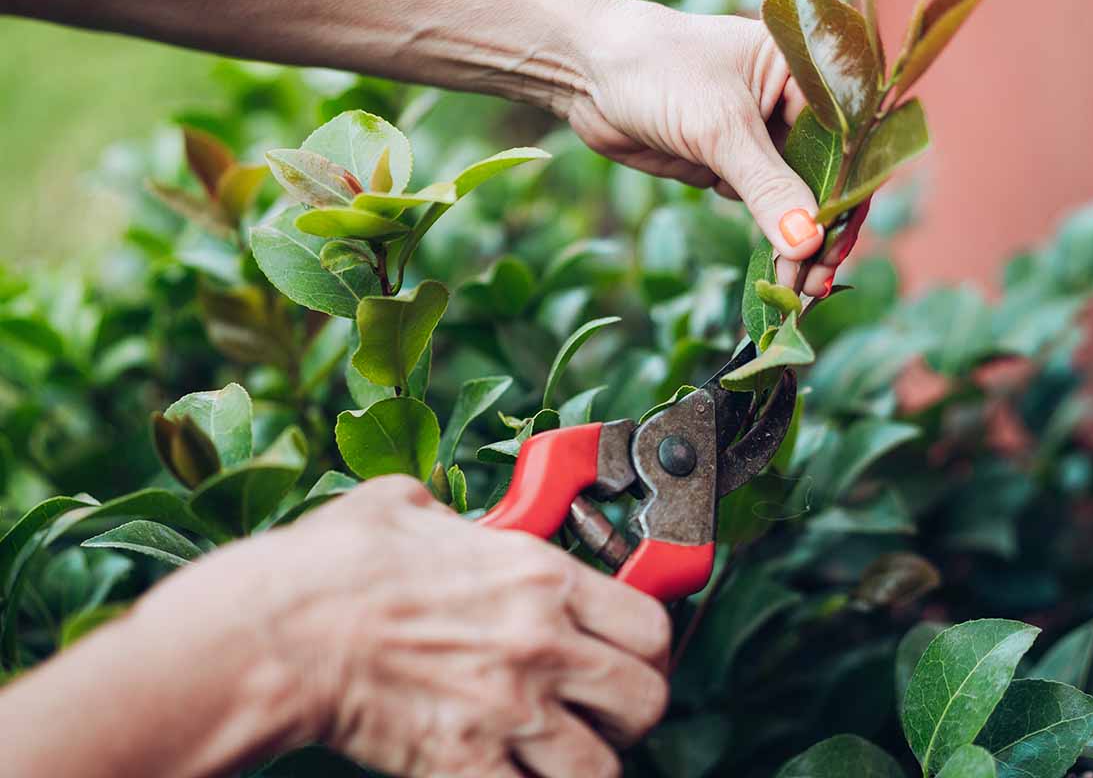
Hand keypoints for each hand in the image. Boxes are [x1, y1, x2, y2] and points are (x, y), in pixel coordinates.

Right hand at [146, 476, 671, 777]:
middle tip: (600, 708)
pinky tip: (508, 773)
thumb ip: (453, 518)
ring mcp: (509, 710)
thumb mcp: (405, 505)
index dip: (649, 646)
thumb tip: (452, 523)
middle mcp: (541, 645)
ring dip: (587, 762)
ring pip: (604, 767)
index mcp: (538, 578)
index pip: (650, 624)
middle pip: (647, 700)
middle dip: (630, 710)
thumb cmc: (334, 564)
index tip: (631, 653)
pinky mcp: (466, 763)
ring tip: (558, 751)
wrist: (278, 631)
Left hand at [570, 0, 830, 294]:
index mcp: (805, 73)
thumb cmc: (658, 72)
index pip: (846, 144)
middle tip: (815, 287)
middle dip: (820, 234)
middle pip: (825, 178)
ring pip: (792, 197)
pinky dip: (764, 234)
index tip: (835, 252)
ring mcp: (759, 134)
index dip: (845, 201)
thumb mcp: (719, 128)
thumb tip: (807, 244)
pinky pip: (758, 203)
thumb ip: (767, 187)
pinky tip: (774, 271)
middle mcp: (791, 102)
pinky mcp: (728, 160)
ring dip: (794, 243)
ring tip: (795, 290)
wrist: (589, 72)